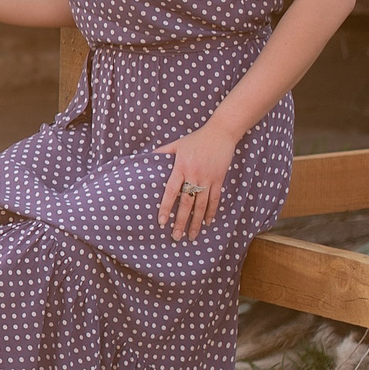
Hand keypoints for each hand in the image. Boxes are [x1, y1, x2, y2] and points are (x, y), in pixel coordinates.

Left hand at [156, 124, 235, 240]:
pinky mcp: (219, 179)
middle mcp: (194, 175)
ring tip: (191, 236)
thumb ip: (162, 153)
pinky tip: (208, 223)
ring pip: (202, 205)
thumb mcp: (177, 144)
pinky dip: (211, 212)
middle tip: (175, 236)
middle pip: (187, 203)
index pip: (171, 191)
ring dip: (196, 222)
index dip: (166, 207)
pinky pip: (215, 199)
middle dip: (181, 221)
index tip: (161, 222)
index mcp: (181, 167)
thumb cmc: (196, 139)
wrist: (221, 133)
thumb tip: (147, 158)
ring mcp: (208, 179)